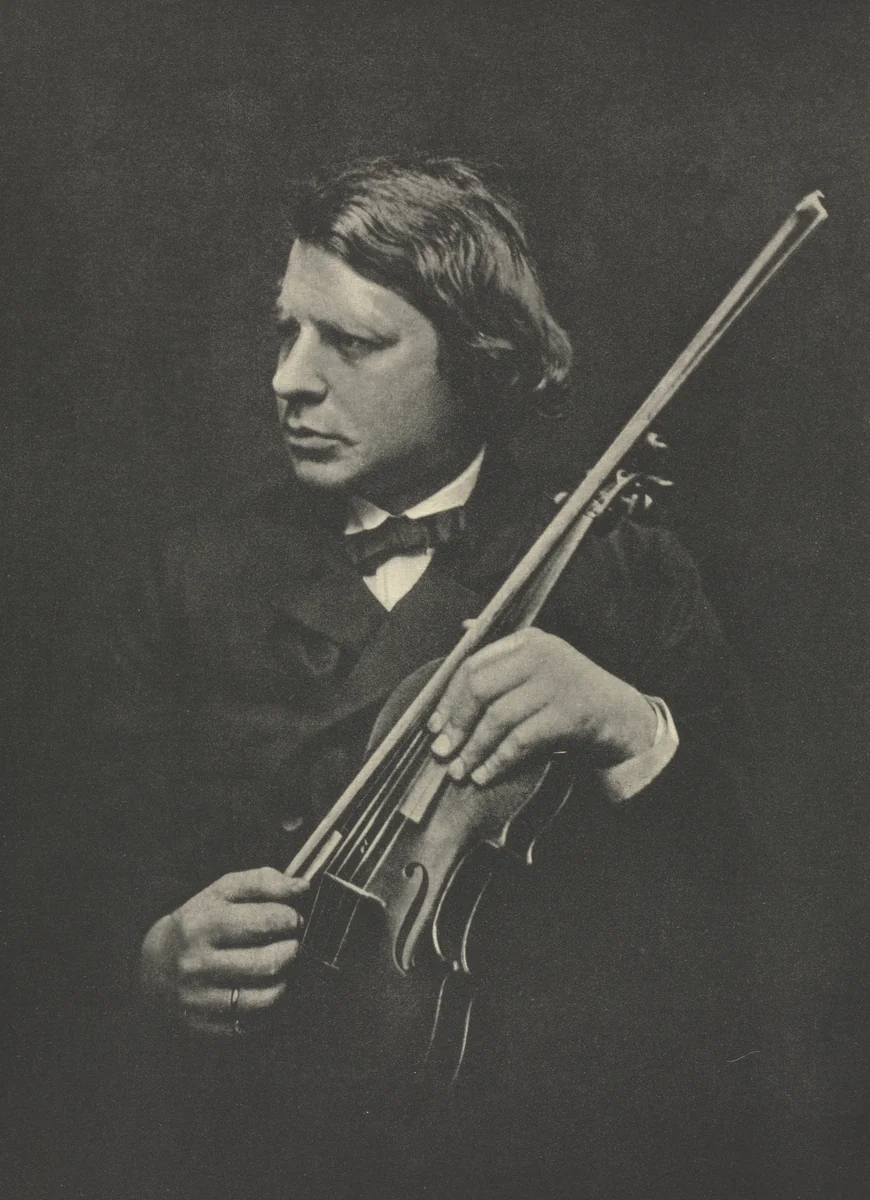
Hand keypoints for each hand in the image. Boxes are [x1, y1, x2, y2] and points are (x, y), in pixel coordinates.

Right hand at [140, 867, 308, 1036]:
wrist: (154, 965)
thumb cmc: (201, 921)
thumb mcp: (224, 891)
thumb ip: (263, 882)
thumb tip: (302, 887)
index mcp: (202, 924)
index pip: (265, 921)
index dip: (290, 918)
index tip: (293, 918)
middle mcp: (197, 964)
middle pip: (270, 963)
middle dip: (293, 950)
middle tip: (292, 943)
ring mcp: (199, 999)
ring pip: (268, 997)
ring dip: (287, 979)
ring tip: (282, 965)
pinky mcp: (205, 1026)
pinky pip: (256, 1021)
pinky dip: (271, 1005)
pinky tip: (266, 987)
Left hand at [427, 628, 657, 785]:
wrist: (625, 719)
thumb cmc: (572, 696)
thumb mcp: (541, 665)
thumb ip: (504, 653)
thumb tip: (462, 628)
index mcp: (530, 641)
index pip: (474, 663)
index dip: (448, 697)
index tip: (434, 724)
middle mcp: (543, 655)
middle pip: (480, 688)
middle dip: (456, 723)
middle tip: (441, 751)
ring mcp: (558, 683)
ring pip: (497, 718)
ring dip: (473, 748)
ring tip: (459, 770)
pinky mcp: (570, 714)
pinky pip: (520, 740)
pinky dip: (497, 760)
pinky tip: (484, 775)